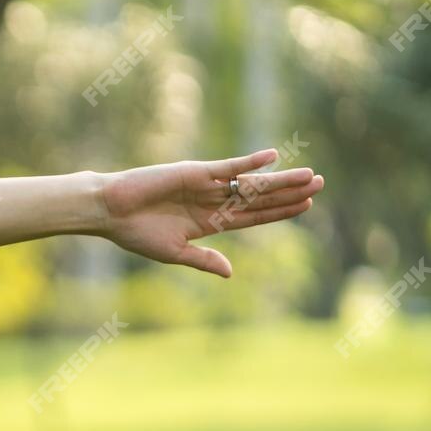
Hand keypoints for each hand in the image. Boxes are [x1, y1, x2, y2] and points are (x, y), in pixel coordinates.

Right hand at [97, 148, 323, 278]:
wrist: (110, 211)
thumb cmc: (135, 234)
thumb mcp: (174, 252)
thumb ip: (203, 260)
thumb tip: (231, 273)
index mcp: (209, 223)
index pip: (253, 216)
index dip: (280, 212)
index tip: (306, 206)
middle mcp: (213, 201)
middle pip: (259, 197)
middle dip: (289, 192)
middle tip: (320, 184)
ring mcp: (206, 185)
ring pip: (251, 182)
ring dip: (280, 179)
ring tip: (308, 175)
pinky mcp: (195, 172)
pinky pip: (229, 166)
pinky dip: (250, 162)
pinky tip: (272, 157)